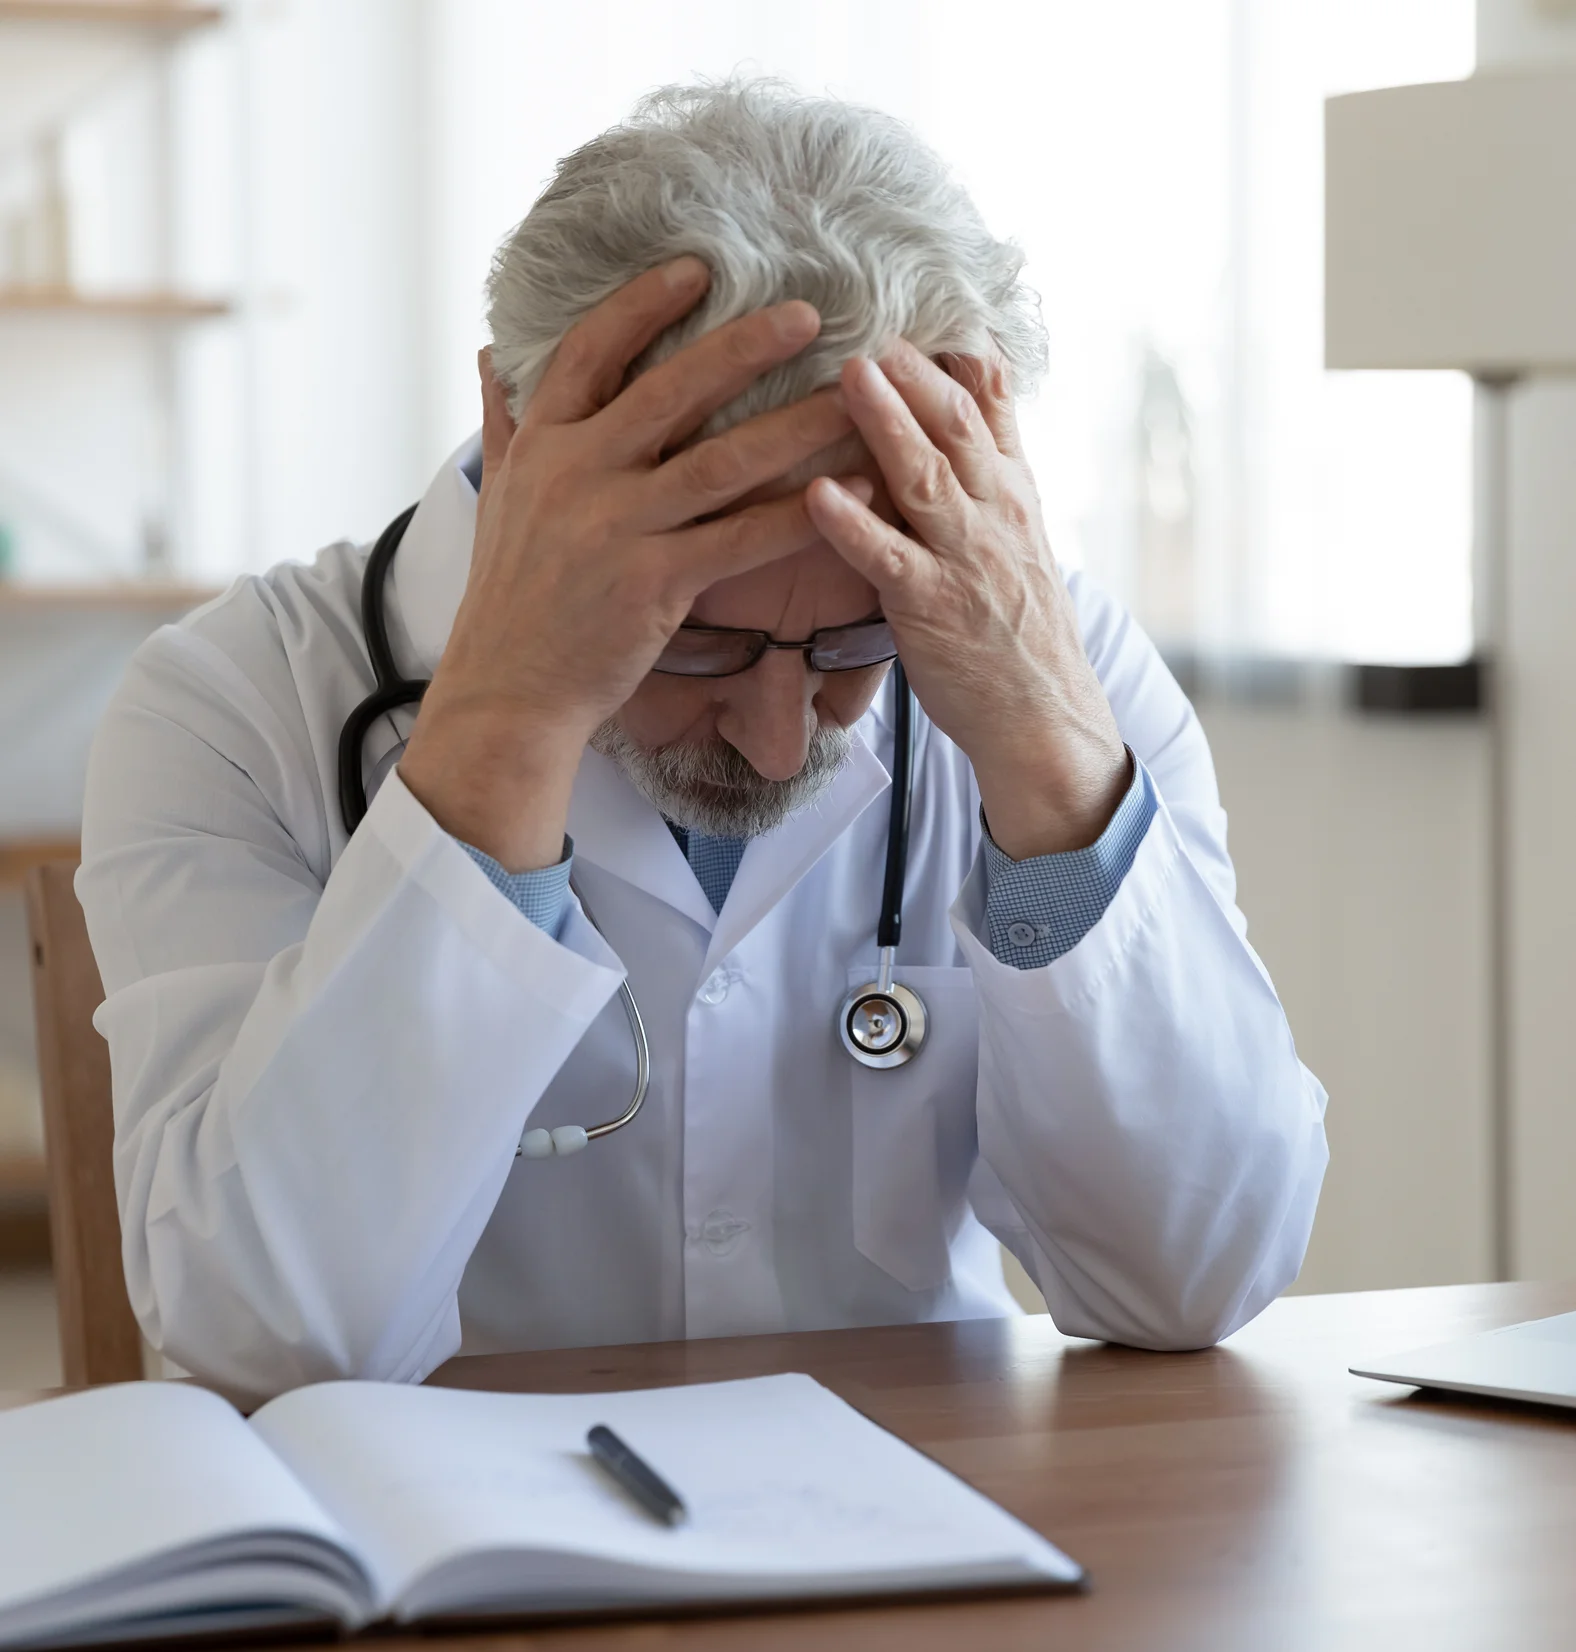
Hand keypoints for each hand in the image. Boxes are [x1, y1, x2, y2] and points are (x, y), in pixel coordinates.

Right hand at [400, 259, 864, 870]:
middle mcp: (579, 473)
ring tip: (853, 396)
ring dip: (796, 424)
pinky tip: (851, 489)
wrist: (508, 689)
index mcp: (542, 445)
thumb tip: (493, 356)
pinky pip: (742, 538)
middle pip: (672, 390)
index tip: (696, 269)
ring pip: (723, 460)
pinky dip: (799, 512)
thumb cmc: (509, 596)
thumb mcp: (495, 498)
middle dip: (744, 347)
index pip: (590, 352)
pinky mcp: (656, 583)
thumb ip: (503, 423)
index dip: (642, 305)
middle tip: (809, 314)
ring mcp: (618, 527)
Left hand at [804, 342, 1129, 859]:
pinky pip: (887, 558)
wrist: (1044, 714)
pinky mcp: (930, 608)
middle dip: (914, 374)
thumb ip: (998, 461)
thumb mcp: (1022, 533)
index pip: (987, 409)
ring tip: (846, 376)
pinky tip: (817, 493)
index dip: (949, 359)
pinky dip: (852, 524)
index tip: (912, 315)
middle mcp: (994, 516)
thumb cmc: (1019, 626)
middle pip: (956, 428)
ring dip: (885, 424)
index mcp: (1013, 494)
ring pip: (925, 478)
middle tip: (870, 329)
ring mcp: (964, 560)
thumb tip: (982, 382)